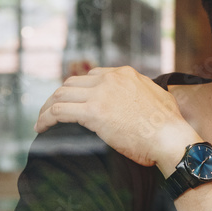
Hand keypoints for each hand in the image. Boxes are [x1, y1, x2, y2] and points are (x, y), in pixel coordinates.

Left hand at [35, 66, 196, 168]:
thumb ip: (144, 91)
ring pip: (60, 95)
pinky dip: (45, 119)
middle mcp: (110, 79)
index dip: (78, 90)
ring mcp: (100, 94)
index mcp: (125, 74)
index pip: (91, 76)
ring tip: (41, 121)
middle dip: (58, 98)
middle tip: (51, 113)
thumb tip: (142, 95)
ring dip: (47, 108)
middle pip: (71, 83)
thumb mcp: (159, 97)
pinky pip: (58, 112)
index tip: (72, 102)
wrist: (170, 137)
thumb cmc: (169, 125)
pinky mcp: (93, 113)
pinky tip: (41, 128)